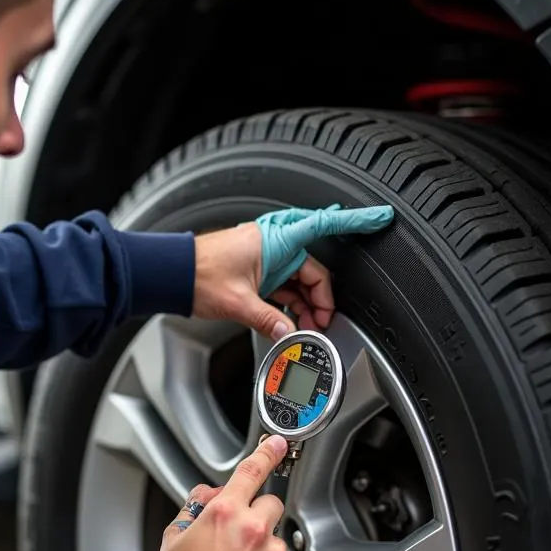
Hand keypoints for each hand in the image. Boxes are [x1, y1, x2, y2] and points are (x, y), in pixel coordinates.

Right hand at [150, 436, 294, 550]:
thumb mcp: (173, 539)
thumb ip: (193, 509)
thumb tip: (206, 496)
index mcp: (225, 513)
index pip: (252, 471)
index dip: (267, 453)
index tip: (276, 444)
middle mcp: (254, 530)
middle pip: (270, 505)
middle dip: (256, 514)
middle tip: (235, 537)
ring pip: (274, 541)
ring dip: (260, 549)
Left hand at [192, 203, 394, 339]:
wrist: (170, 275)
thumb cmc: (196, 275)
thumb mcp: (238, 303)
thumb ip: (269, 320)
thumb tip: (290, 332)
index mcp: (274, 240)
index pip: (324, 225)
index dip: (355, 222)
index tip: (380, 218)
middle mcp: (273, 244)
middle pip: (313, 270)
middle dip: (321, 298)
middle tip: (322, 323)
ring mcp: (265, 257)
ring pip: (299, 281)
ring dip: (304, 305)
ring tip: (304, 329)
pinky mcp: (256, 270)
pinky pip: (283, 287)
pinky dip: (288, 304)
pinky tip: (289, 322)